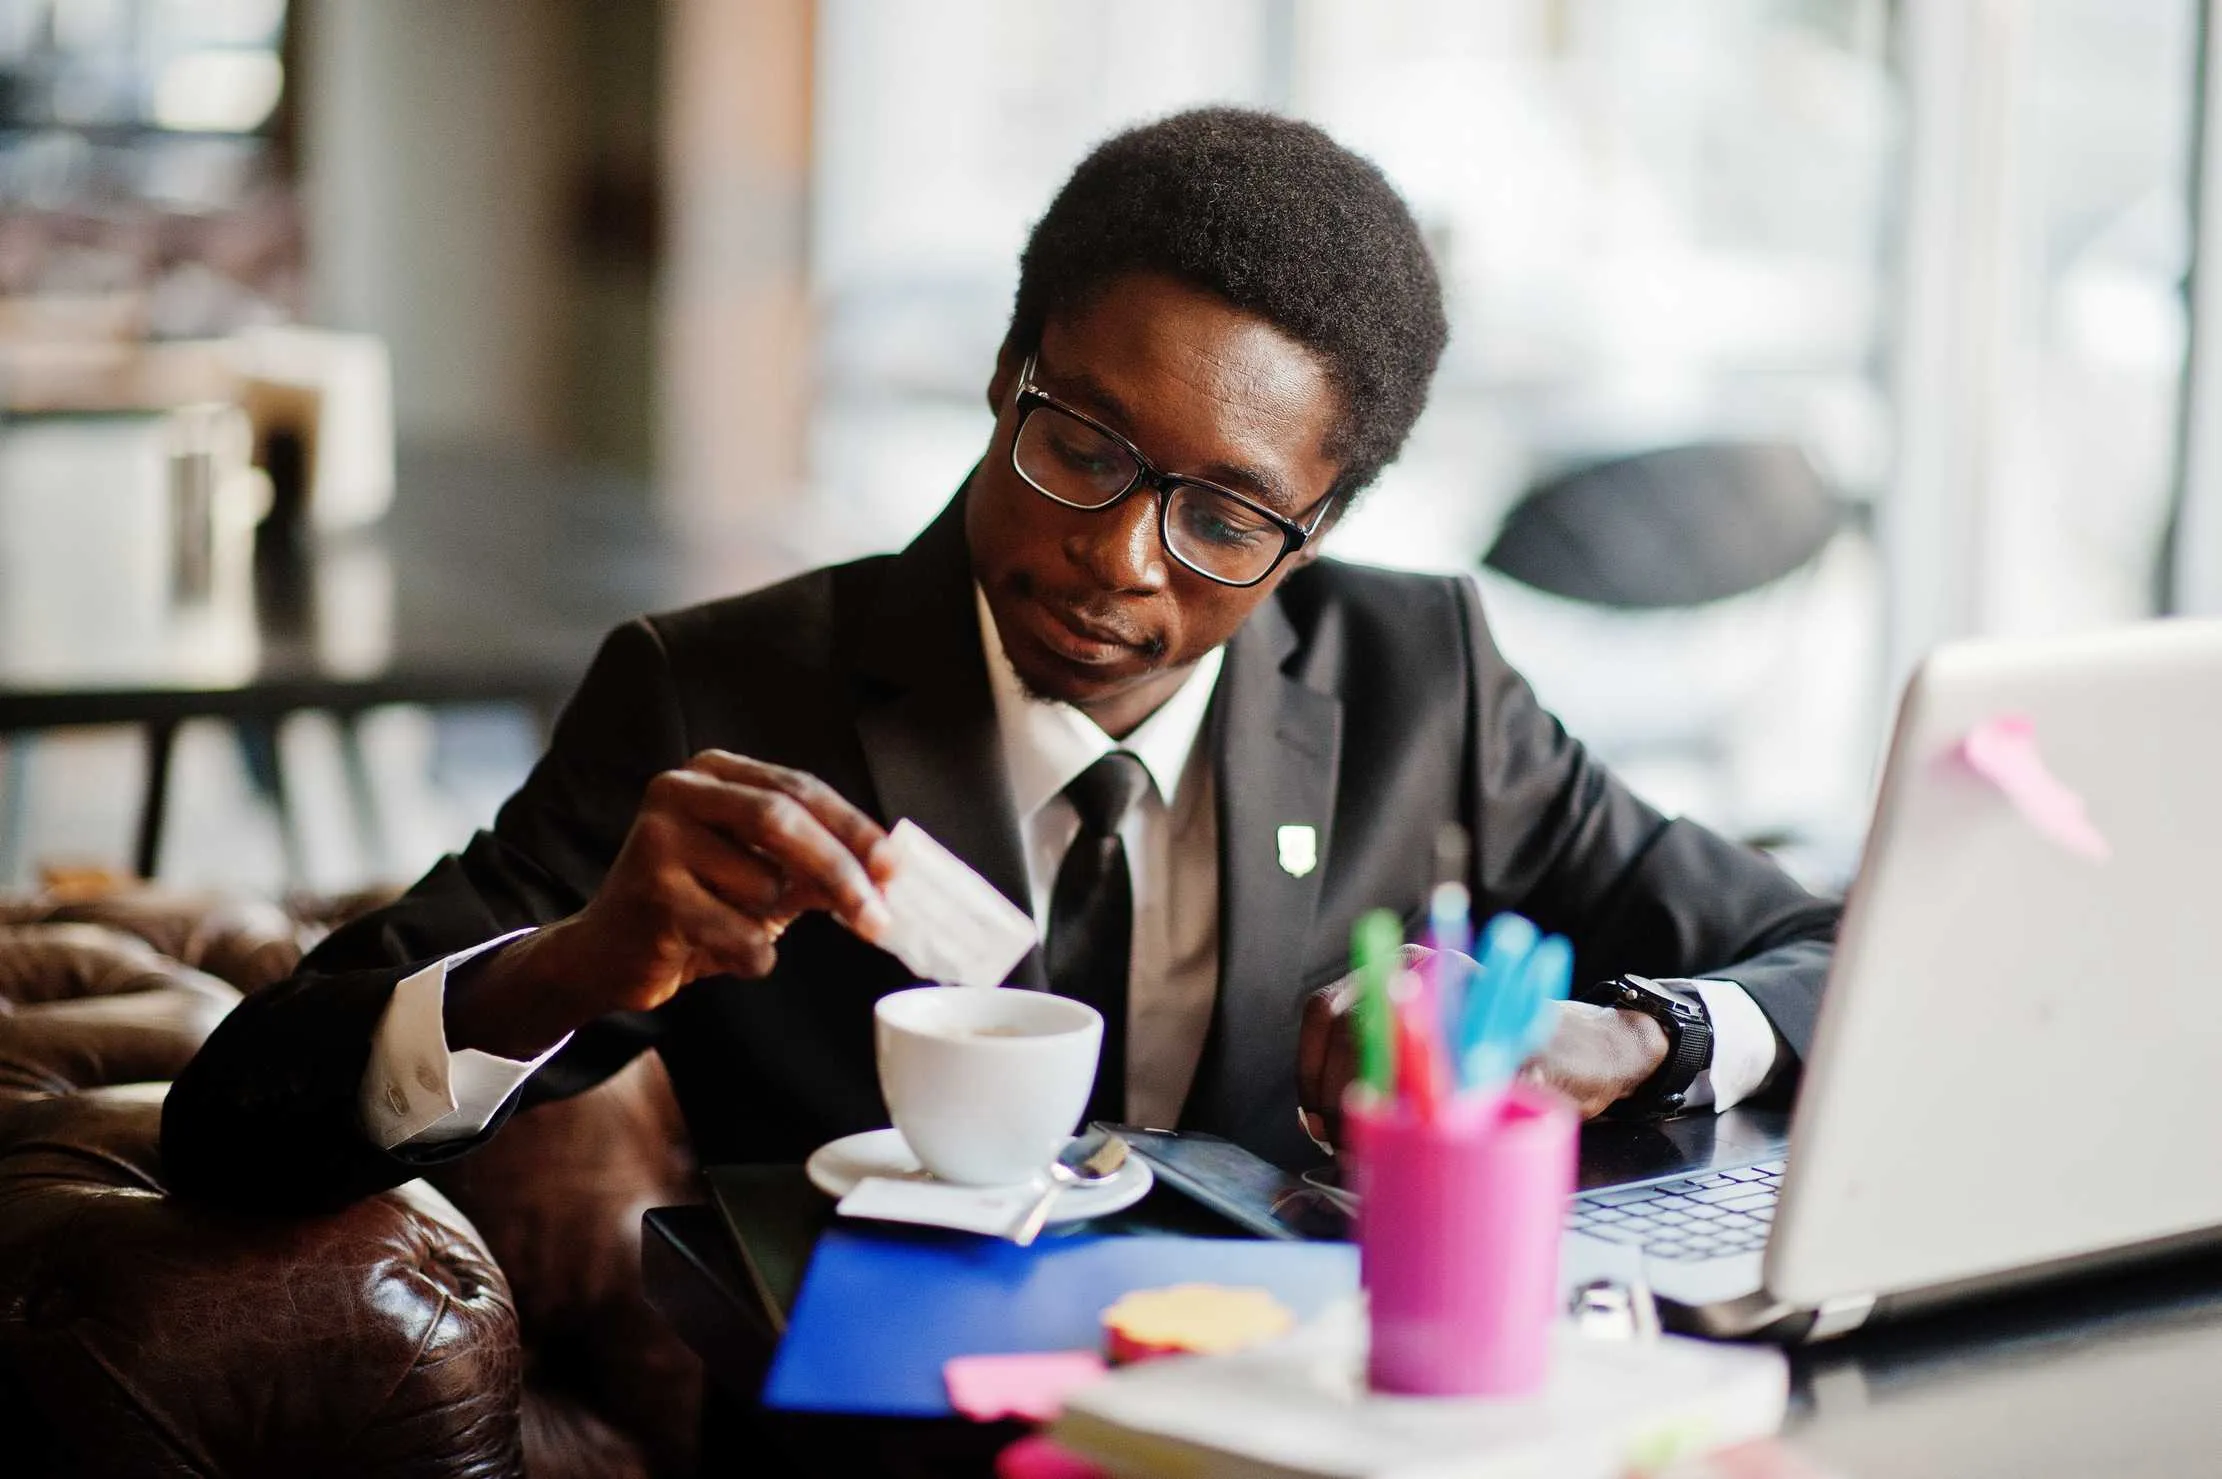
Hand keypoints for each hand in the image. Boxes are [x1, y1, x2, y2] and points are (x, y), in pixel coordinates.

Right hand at [447, 751, 894, 1058]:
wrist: (609, 955)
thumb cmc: (696, 907)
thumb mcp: (762, 875)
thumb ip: (817, 864)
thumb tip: (889, 874)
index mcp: (713, 772)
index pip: (801, 788)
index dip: (854, 829)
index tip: (895, 868)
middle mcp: (678, 791)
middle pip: (783, 820)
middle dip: (841, 872)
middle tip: (879, 917)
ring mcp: (657, 839)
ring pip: (763, 885)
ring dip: (771, 924)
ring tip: (734, 928)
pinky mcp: (650, 893)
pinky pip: (738, 933)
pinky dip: (749, 956)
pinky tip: (716, 953)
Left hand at [1296, 948, 1671, 1145]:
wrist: (1591, 1052)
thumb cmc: (1503, 1058)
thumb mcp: (1436, 1048)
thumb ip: (1379, 1063)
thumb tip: (1316, 1115)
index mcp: (1403, 970)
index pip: (1325, 1012)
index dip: (1310, 1072)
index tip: (1314, 1119)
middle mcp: (1431, 974)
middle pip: (1349, 1035)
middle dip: (1336, 1099)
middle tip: (1348, 1142)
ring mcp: (1471, 1006)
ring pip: (1393, 1061)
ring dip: (1381, 1115)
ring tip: (1391, 1144)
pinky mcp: (1509, 1046)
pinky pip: (1455, 1088)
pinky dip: (1435, 1123)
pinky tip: (1435, 1140)